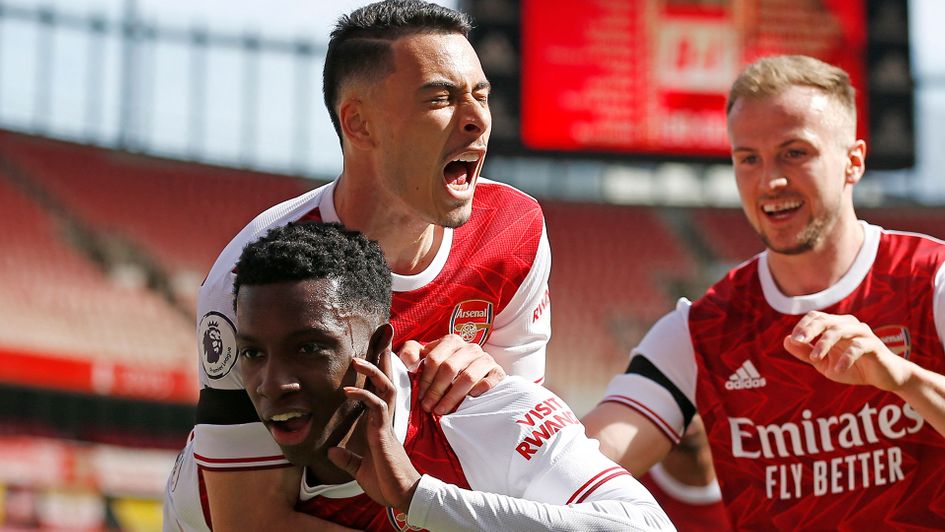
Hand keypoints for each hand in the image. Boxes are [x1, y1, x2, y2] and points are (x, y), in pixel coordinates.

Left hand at [327, 354, 420, 513]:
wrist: (400, 495)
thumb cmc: (385, 482)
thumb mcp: (359, 469)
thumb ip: (347, 458)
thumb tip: (332, 451)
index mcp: (380, 425)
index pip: (380, 392)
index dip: (377, 374)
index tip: (376, 353)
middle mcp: (385, 419)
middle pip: (388, 382)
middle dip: (383, 360)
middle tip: (379, 340)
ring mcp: (386, 424)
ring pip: (386, 387)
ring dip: (372, 371)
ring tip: (356, 359)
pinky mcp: (383, 432)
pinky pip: (376, 406)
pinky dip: (362, 395)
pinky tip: (348, 391)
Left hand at [398, 335, 504, 413]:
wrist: (471, 376)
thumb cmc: (441, 368)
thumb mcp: (423, 358)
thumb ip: (410, 354)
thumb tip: (410, 362)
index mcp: (451, 341)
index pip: (434, 359)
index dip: (425, 380)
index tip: (419, 397)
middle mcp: (470, 347)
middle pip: (449, 368)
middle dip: (436, 391)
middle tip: (428, 408)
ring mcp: (485, 358)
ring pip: (467, 377)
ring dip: (452, 397)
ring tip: (441, 410)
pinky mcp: (498, 371)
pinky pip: (489, 381)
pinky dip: (478, 392)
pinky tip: (468, 401)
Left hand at [783, 311, 912, 391]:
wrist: (884, 377)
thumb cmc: (853, 368)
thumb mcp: (824, 364)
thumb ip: (805, 353)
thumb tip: (786, 340)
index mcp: (836, 326)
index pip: (816, 317)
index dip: (803, 325)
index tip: (793, 340)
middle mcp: (849, 325)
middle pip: (826, 320)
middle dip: (810, 329)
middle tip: (798, 341)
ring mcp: (863, 334)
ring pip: (840, 331)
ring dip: (824, 344)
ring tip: (815, 359)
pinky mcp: (875, 346)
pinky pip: (858, 347)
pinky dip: (846, 358)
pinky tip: (838, 369)